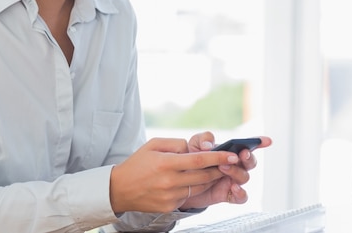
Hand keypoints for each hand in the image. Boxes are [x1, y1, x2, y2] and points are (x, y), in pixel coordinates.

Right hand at [109, 137, 246, 213]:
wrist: (119, 189)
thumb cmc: (137, 163)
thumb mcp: (153, 145)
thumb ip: (176, 144)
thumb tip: (194, 148)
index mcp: (166, 163)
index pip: (199, 160)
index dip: (218, 158)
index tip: (232, 156)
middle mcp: (169, 181)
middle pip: (204, 176)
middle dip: (219, 169)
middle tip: (228, 163)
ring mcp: (170, 196)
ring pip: (199, 188)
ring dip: (209, 180)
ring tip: (212, 171)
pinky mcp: (169, 206)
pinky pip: (189, 196)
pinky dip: (194, 189)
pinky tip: (190, 182)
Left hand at [179, 132, 271, 209]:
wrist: (182, 182)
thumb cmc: (191, 161)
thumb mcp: (193, 145)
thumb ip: (202, 140)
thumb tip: (208, 146)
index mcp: (230, 152)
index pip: (248, 146)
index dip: (259, 143)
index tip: (267, 141)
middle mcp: (235, 166)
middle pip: (250, 162)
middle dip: (248, 157)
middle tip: (241, 154)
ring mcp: (233, 180)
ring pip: (244, 177)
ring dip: (236, 171)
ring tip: (223, 168)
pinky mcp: (228, 194)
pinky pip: (241, 196)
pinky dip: (240, 192)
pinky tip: (234, 188)